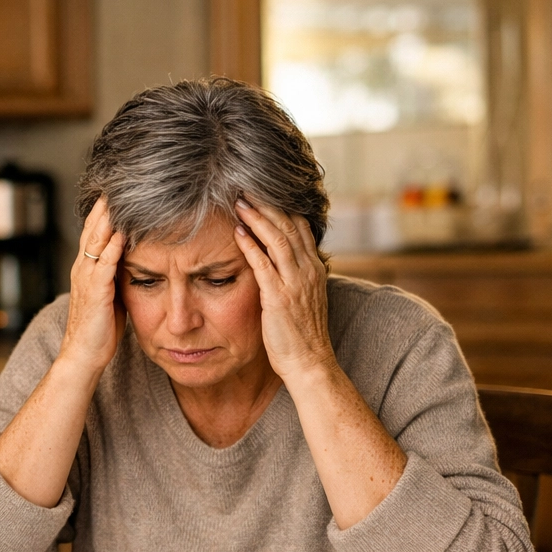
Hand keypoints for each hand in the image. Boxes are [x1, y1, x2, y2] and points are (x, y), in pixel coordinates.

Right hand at [59, 196, 125, 374]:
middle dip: (105, 206)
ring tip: (119, 197)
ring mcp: (87, 278)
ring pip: (96, 241)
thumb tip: (135, 259)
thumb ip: (119, 274)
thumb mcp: (112, 293)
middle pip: (94, 228)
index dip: (105, 211)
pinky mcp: (96, 292)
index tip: (119, 190)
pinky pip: (104, 265)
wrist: (85, 354)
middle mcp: (84, 268)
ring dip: (108, 219)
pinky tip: (121, 233)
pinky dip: (113, 247)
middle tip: (118, 182)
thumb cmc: (101, 327)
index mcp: (88, 267)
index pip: (96, 231)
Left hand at [232, 197, 334, 378]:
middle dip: (268, 205)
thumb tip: (278, 261)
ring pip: (278, 240)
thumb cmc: (302, 335)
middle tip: (247, 189)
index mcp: (314, 270)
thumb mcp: (304, 299)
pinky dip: (250, 245)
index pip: (301, 228)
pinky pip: (264, 264)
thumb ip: (294, 276)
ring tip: (239, 203)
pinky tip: (237, 233)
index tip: (263, 193)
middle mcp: (308, 272)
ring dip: (257, 219)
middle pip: (290, 227)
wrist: (310, 362)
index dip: (282, 208)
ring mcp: (295, 284)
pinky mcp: (279, 297)